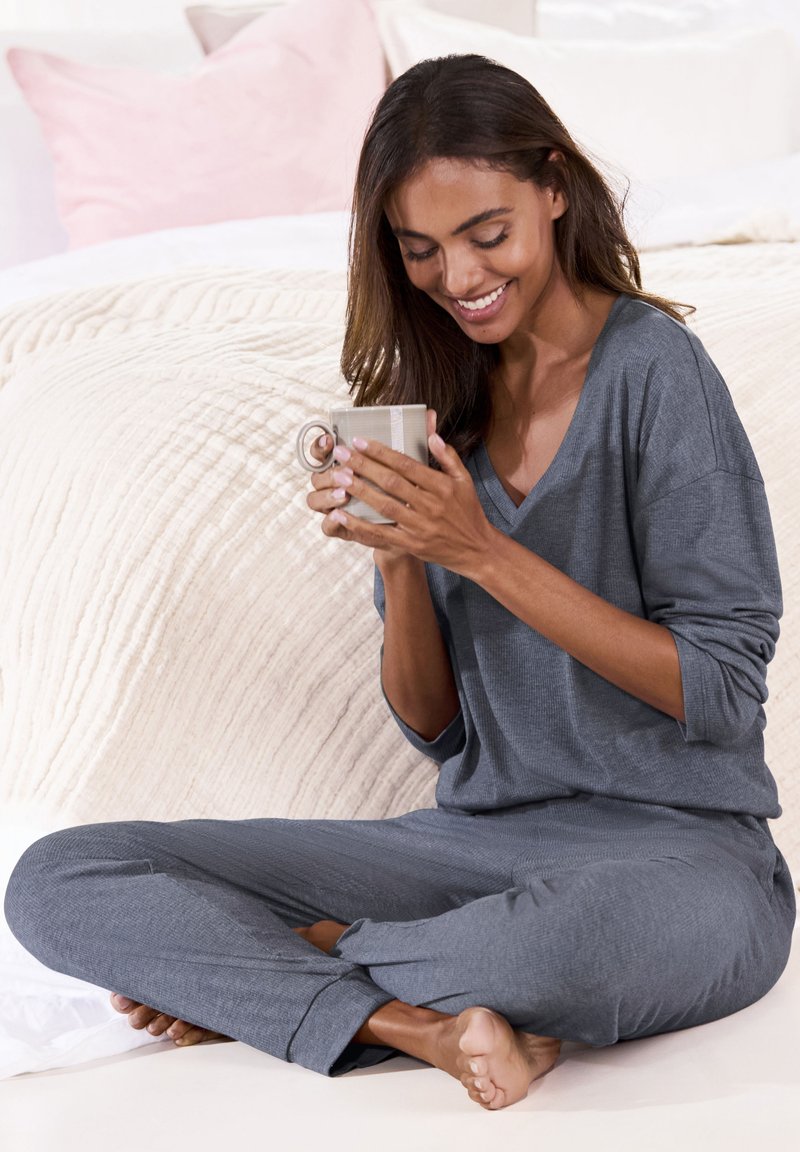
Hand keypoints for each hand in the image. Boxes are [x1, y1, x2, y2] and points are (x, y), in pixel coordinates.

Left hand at [324, 415, 496, 577]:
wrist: (477, 550)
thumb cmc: (468, 512)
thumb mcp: (464, 480)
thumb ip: (448, 456)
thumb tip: (432, 434)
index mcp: (442, 486)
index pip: (406, 464)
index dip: (381, 452)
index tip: (360, 441)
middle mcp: (430, 505)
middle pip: (391, 482)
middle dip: (363, 466)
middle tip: (341, 453)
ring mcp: (420, 526)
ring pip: (384, 506)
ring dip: (360, 490)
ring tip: (339, 477)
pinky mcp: (412, 544)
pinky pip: (381, 534)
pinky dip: (360, 525)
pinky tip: (341, 515)